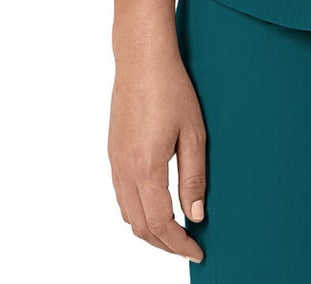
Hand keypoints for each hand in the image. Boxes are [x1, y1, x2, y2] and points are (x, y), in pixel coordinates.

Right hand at [109, 49, 207, 261]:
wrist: (141, 59)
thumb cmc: (172, 89)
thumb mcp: (194, 133)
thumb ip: (194, 178)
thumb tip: (196, 214)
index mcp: (146, 168)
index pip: (161, 223)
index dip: (180, 244)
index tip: (198, 251)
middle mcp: (124, 170)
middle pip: (140, 226)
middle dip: (165, 243)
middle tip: (189, 246)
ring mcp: (115, 162)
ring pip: (127, 214)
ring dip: (149, 229)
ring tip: (176, 231)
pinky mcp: (113, 152)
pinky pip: (121, 196)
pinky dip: (137, 211)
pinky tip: (156, 205)